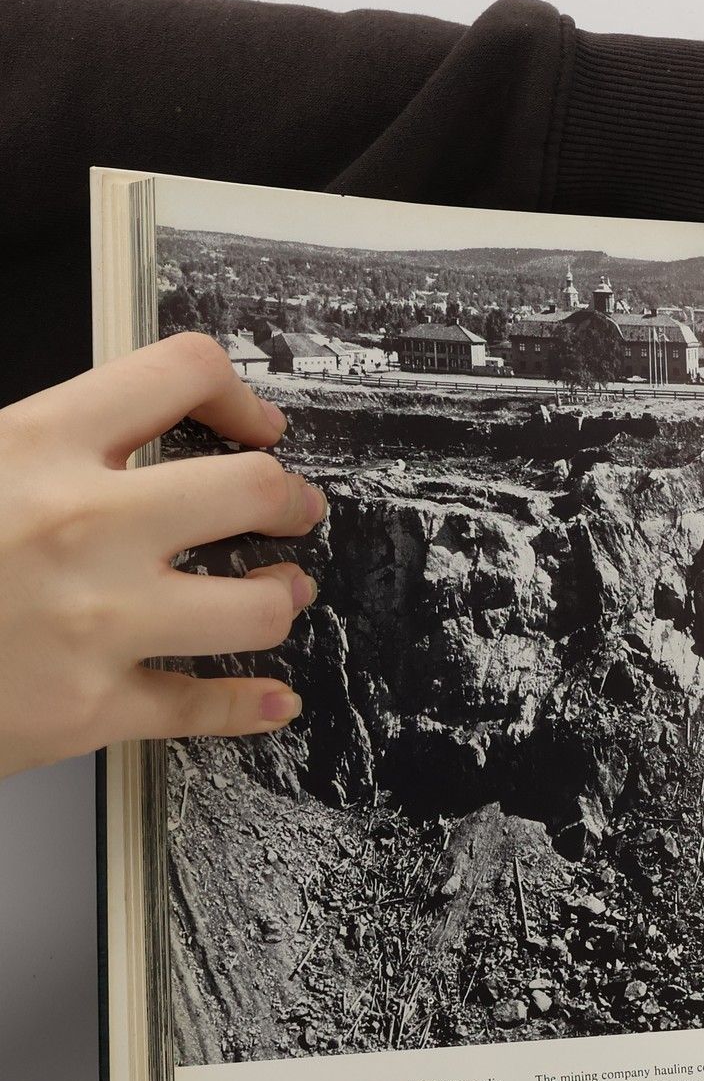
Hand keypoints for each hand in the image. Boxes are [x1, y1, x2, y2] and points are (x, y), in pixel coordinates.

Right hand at [0, 333, 323, 779]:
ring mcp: (95, 623)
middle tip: (293, 509)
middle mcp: (82, 527)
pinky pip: (203, 708)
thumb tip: (108, 426)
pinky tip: (271, 698)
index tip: (255, 423)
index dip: (238, 393)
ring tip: (280, 593)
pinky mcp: (89, 709)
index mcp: (35, 445)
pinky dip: (249, 706)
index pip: (180, 371)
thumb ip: (34, 440)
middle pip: (253, 491)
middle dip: (290, 500)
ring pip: (256, 607)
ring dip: (282, 598)